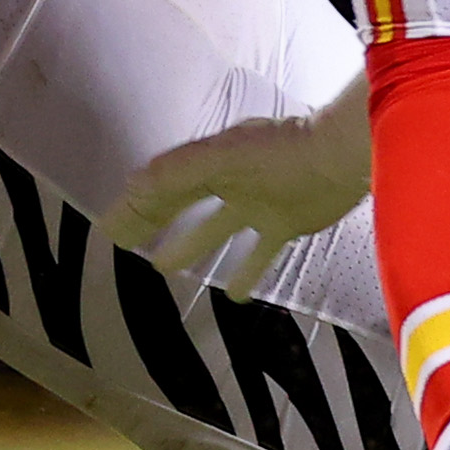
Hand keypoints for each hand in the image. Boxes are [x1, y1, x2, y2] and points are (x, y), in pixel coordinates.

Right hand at [102, 74, 370, 299]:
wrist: (340, 158)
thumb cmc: (278, 155)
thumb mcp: (217, 160)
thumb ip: (173, 176)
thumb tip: (128, 194)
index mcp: (207, 161)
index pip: (160, 184)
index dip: (134, 206)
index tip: (110, 230)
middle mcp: (228, 181)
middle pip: (182, 204)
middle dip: (153, 222)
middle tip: (126, 246)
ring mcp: (257, 203)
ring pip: (214, 229)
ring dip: (190, 247)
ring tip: (164, 268)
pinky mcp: (285, 224)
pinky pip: (259, 252)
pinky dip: (246, 272)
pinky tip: (234, 295)